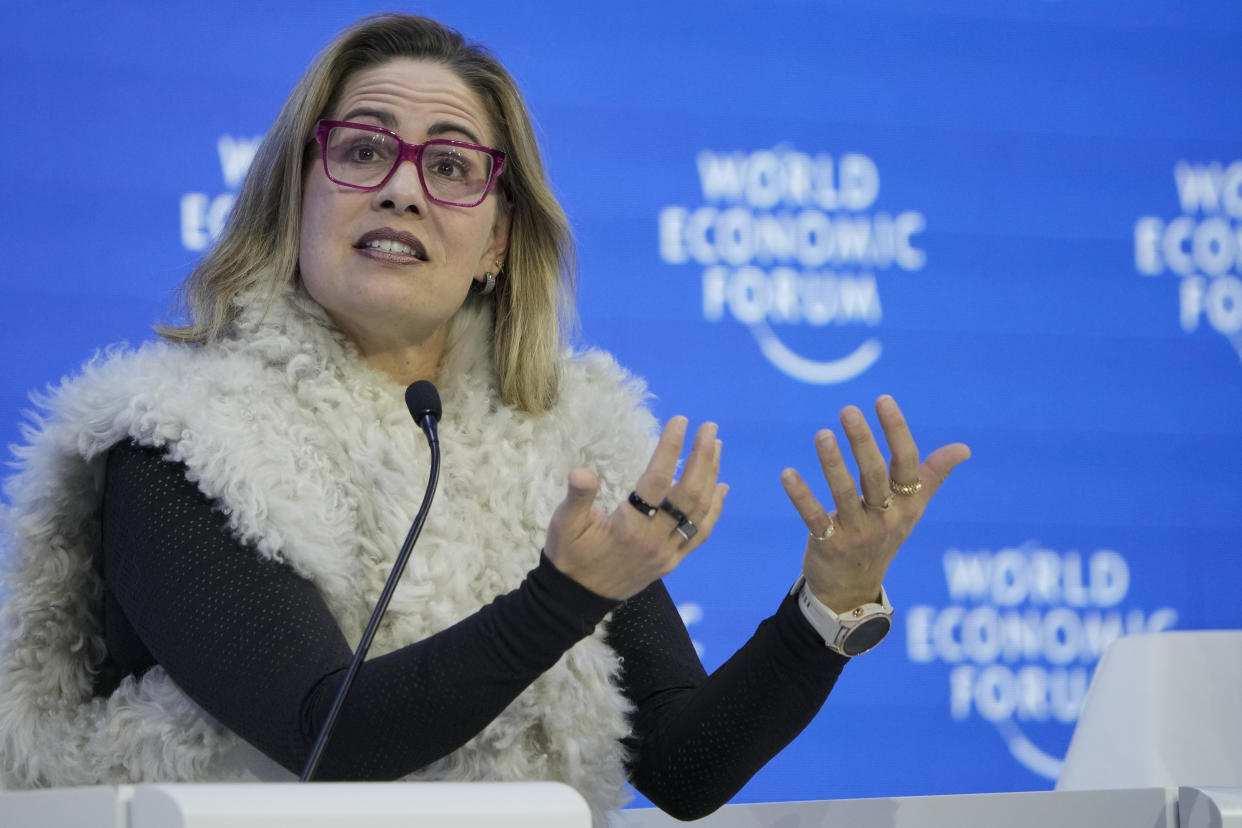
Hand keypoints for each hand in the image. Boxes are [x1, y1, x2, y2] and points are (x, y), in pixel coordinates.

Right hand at [544, 417, 728, 599]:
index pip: (656, 481)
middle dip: (701, 458)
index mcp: (627, 526)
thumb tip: (582, 471)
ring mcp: (667, 552)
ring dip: (711, 477)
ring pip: (699, 512)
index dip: (669, 448)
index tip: (680, 421)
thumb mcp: (563, 524)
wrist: (576, 599)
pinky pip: (700, 534)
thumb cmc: (569, 555)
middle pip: (687, 494)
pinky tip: (721, 487)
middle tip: (709, 428)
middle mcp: (653, 539)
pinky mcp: (672, 561)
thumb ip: (577, 497)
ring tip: (716, 446)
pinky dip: (714, 509)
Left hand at [780, 395, 969, 612]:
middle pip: (875, 476)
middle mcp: (885, 518)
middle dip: (863, 442)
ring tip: (822, 435)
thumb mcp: (912, 510)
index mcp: (906, 504)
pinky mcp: (829, 544)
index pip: (907, 464)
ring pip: (844, 494)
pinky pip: (815, 518)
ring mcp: (857, 532)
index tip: (882, 400)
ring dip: (832, 464)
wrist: (854, 590)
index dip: (896, 431)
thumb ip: (932, 476)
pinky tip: (787, 474)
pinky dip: (801, 496)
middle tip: (848, 411)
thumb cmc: (884, 537)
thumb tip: (964, 449)